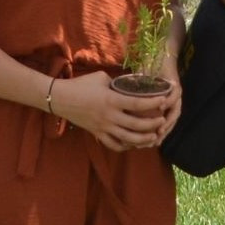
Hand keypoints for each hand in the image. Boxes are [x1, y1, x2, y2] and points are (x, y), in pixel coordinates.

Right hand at [49, 71, 180, 151]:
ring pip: (128, 139)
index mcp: (111, 100)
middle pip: (137, 125)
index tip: (164, 101)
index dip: (153, 103)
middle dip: (153, 125)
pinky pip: (114, 144)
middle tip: (162, 121)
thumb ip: (117, 83)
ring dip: (143, 139)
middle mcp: (109, 116)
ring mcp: (103, 127)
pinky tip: (134, 143)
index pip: (137, 104)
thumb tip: (130, 85)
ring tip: (154, 136)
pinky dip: (126, 146)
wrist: (60, 98)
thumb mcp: (101, 78)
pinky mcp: (97, 134)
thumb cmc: (80, 84)